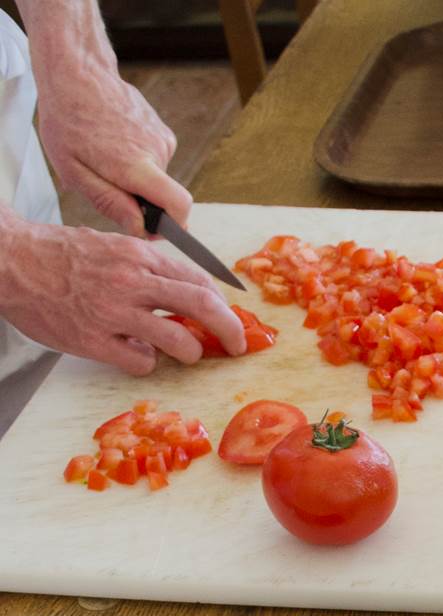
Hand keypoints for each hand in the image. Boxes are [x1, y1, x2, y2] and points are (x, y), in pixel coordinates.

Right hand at [0, 215, 247, 373]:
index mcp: (139, 256)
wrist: (8, 260)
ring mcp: (113, 312)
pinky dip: (147, 363)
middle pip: (203, 307)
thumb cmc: (59, 254)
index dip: (224, 305)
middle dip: (231, 331)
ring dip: (191, 353)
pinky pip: (142, 362)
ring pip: (180, 341)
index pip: (201, 282)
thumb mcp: (111, 246)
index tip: (231, 319)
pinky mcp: (93, 340)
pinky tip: (135, 354)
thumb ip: (147, 267)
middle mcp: (132, 281)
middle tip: (238, 345)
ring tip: (186, 353)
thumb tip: (186, 289)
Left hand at [30, 44, 189, 234]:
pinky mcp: (163, 132)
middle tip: (105, 179)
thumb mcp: (74, 171)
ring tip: (105, 154)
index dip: (173, 225)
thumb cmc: (68, 119)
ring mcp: (163, 140)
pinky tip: (115, 142)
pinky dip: (138, 159)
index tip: (154, 229)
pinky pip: (154, 160)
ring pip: (156, 177)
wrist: (78, 73)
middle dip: (139, 198)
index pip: (179, 205)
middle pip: (162, 196)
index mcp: (135, 165)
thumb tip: (140, 229)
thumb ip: (110, 203)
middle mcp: (157, 152)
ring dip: (134, 176)